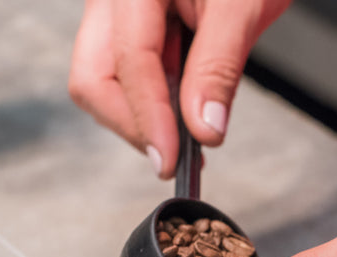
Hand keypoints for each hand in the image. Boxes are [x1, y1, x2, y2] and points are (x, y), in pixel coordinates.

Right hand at [68, 0, 290, 177]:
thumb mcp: (242, 8)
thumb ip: (218, 68)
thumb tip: (204, 129)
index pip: (129, 61)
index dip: (148, 118)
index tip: (168, 161)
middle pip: (94, 78)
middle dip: (133, 124)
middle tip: (174, 157)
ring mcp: (116, 13)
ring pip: (105, 82)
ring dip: (146, 116)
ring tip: (191, 133)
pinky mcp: (131, 28)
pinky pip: (127, 75)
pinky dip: (155, 102)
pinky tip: (185, 114)